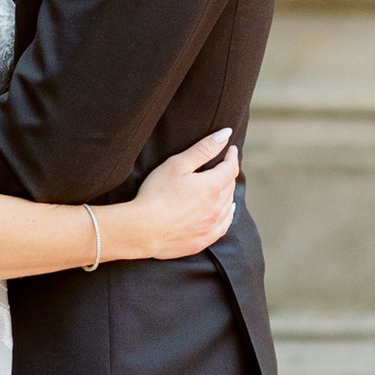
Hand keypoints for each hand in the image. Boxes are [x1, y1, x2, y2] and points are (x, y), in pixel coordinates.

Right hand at [120, 128, 238, 259]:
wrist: (142, 230)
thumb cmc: (156, 194)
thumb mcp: (177, 165)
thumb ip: (203, 149)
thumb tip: (226, 135)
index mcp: (212, 186)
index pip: (231, 168)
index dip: (231, 156)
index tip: (230, 150)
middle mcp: (217, 207)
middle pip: (230, 185)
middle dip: (228, 173)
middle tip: (223, 165)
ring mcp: (212, 225)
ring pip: (229, 205)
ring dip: (228, 192)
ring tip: (222, 185)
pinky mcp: (204, 239)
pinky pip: (224, 225)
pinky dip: (228, 214)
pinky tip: (226, 210)